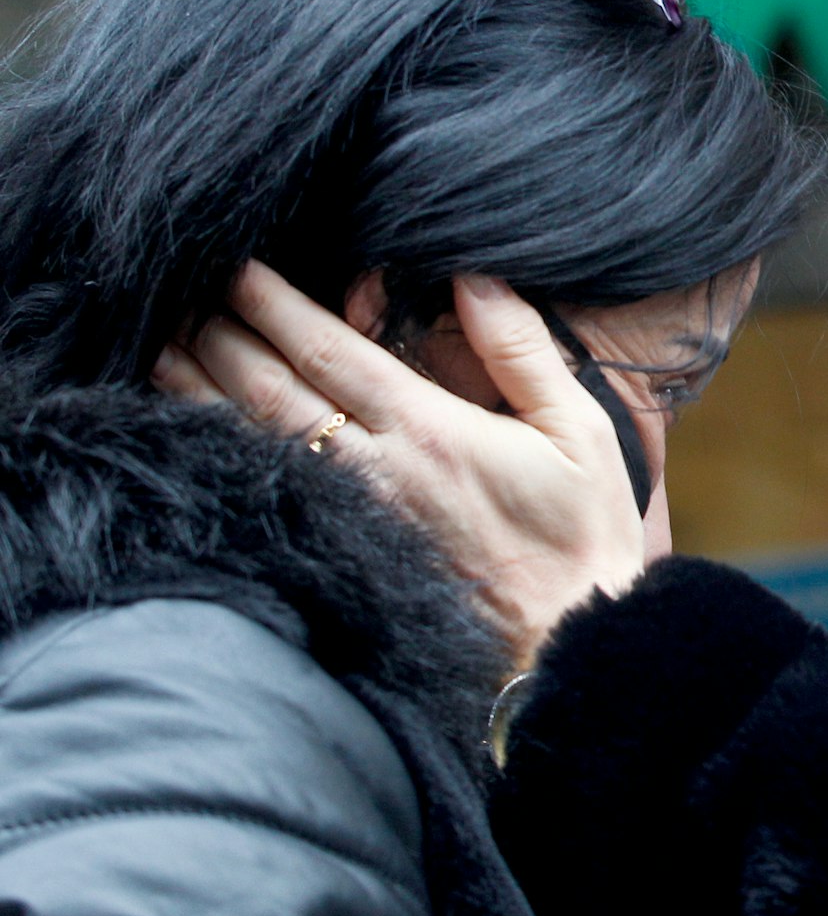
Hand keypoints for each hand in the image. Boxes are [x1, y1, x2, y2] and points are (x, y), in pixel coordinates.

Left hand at [153, 262, 645, 668]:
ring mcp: (348, 520)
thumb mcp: (579, 431)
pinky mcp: (340, 557)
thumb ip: (522, 351)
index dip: (277, 305)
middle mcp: (374, 472)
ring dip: (200, 393)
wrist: (564, 649)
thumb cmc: (580, 537)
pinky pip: (263, 495)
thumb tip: (476, 278)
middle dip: (220, 336)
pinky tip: (194, 437)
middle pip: (272, 392)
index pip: (331, 353)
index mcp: (429, 431)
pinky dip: (220, 456)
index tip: (237, 266)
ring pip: (253, 443)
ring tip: (160, 350)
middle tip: (176, 294)